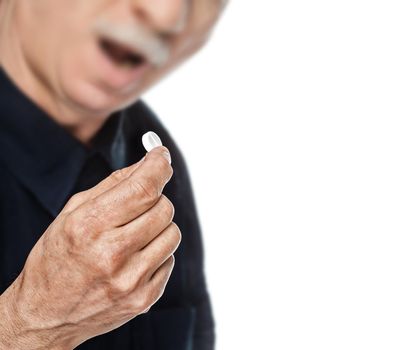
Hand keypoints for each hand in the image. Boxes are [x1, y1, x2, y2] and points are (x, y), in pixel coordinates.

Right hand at [0, 146, 180, 348]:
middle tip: (138, 205)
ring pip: (172, 232)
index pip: (143, 188)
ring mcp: (130, 280)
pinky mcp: (143, 299)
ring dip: (158, 226)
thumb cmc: (58, 256)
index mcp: (89, 226)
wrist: (47, 314)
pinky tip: (134, 258)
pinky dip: (157, 252)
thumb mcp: (73, 213)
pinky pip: (169, 259)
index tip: (162, 156)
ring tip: (134, 235)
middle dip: (155, 198)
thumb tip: (149, 162)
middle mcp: (111, 254)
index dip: (159, 166)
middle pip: (163, 208)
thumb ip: (113, 184)